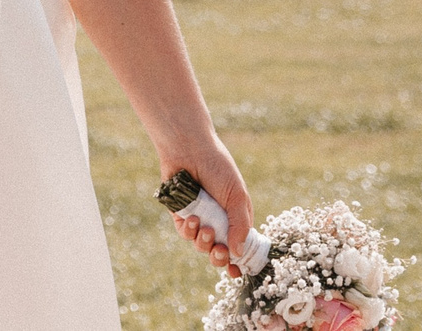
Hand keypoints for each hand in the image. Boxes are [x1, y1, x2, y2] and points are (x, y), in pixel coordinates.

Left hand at [162, 135, 252, 275]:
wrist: (189, 150)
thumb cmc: (218, 169)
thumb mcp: (237, 197)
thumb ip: (239, 226)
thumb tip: (238, 253)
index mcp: (236, 218)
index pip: (239, 246)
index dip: (238, 262)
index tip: (235, 272)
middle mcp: (218, 221)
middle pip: (218, 252)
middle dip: (218, 257)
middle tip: (219, 251)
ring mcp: (200, 219)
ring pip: (201, 245)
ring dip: (203, 242)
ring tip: (204, 227)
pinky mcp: (181, 215)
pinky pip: (185, 233)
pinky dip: (189, 231)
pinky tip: (192, 219)